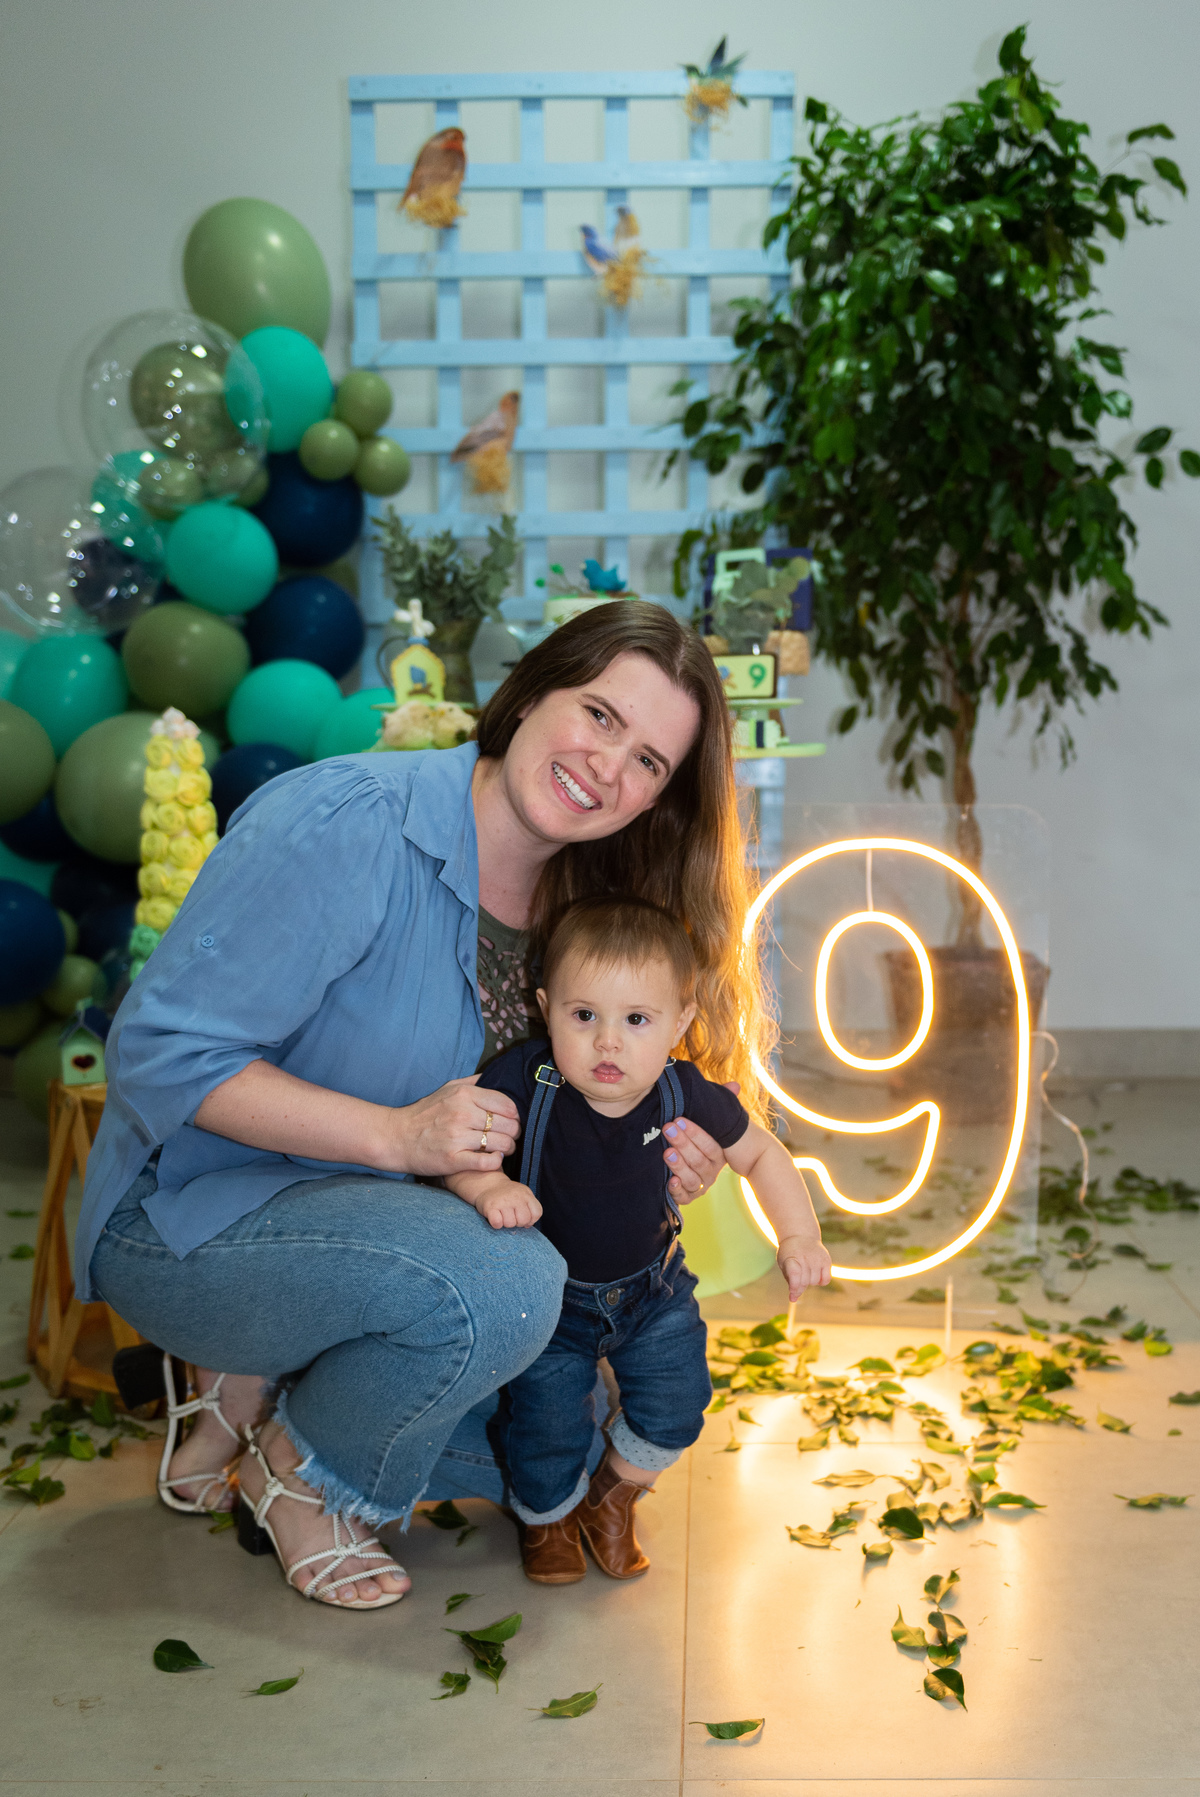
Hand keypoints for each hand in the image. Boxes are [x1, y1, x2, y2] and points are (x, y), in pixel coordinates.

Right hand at [387, 1077, 519, 1175]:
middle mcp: (461, 1113)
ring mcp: (457, 1137)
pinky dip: (496, 1162)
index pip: (507, 1104)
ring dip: (508, 1148)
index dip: (515, 1115)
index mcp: (463, 1095)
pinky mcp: (453, 1159)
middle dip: (514, 1133)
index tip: (512, 1121)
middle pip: (508, 1125)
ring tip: (504, 1149)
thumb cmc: (424, 1114)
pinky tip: (494, 1159)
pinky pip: (488, 1162)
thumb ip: (472, 1082)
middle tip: (510, 1137)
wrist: (396, 1137)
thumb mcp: (446, 1088)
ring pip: (502, 1143)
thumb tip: (494, 1075)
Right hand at [475, 1176, 541, 1230]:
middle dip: (518, 1223)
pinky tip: (496, 1217)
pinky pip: (497, 1223)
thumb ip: (529, 1208)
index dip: (531, 1220)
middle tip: (511, 1216)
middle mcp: (516, 1196)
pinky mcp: (490, 1207)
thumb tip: (528, 1225)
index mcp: (526, 1194)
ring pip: (510, 1224)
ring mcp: (503, 1201)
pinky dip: (496, 1224)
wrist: (488, 1184)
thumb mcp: (522, 1195)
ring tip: (502, 1215)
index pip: (537, 1213)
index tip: (523, 1217)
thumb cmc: (507, 1195)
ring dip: (505, 1223)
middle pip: (523, 1220)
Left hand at [660, 1084, 738, 1204]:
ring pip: (692, 1179)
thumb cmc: (701, 1138)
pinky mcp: (688, 1196)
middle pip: (699, 1160)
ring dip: (679, 1166)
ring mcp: (700, 1184)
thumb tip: (734, 1086)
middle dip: (683, 1144)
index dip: (695, 1133)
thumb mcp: (711, 1120)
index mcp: (718, 1153)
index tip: (679, 1120)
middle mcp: (711, 1171)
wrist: (692, 1166)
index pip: (710, 1145)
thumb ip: (722, 1102)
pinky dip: (677, 1191)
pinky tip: (669, 1182)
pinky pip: (684, 1198)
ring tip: (667, 1153)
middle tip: (668, 1129)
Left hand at [777, 1234, 832, 1299]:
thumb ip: (790, 1280)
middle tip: (795, 1282)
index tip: (792, 1295)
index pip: (794, 1274)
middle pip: (804, 1282)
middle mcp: (805, 1258)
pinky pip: (826, 1280)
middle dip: (799, 1287)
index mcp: (791, 1258)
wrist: (800, 1235)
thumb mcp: (784, 1263)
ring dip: (809, 1282)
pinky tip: (815, 1274)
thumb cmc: (790, 1253)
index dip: (794, 1286)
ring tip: (805, 1271)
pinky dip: (821, 1281)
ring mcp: (817, 1259)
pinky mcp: (826, 1260)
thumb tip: (793, 1300)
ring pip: (814, 1282)